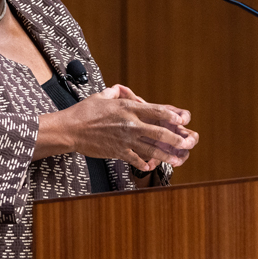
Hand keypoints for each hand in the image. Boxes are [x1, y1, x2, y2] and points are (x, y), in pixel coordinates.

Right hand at [35, 84, 198, 170]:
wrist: (70, 129)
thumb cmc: (85, 112)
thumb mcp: (103, 96)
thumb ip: (118, 93)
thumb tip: (125, 91)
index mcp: (129, 108)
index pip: (157, 111)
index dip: (174, 116)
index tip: (184, 119)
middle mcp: (130, 124)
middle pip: (159, 132)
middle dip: (176, 138)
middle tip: (187, 143)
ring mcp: (125, 140)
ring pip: (151, 149)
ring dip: (167, 155)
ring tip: (178, 160)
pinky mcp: (118, 152)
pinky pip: (136, 159)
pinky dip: (145, 164)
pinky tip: (152, 167)